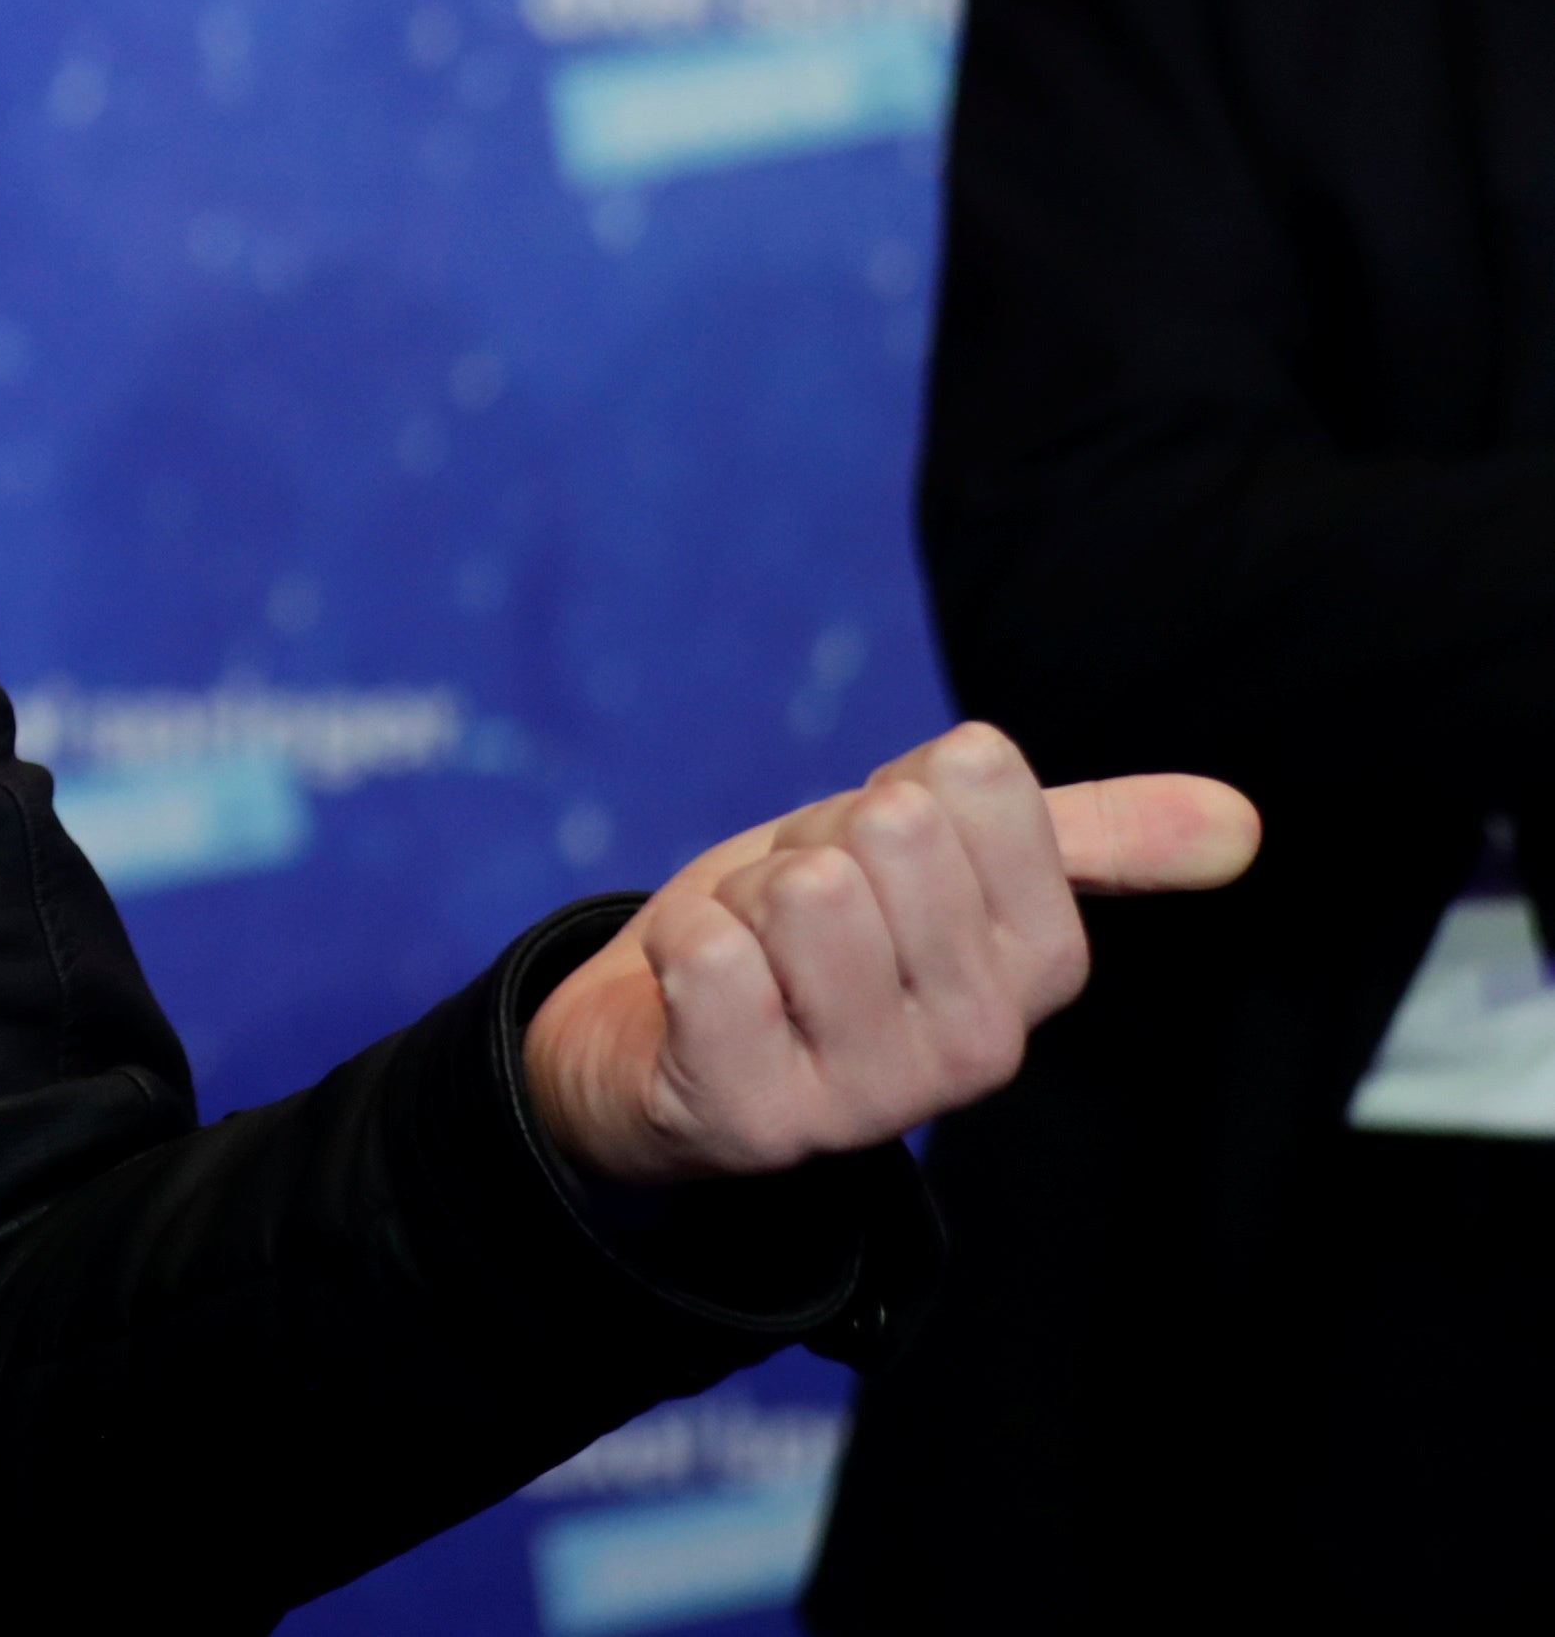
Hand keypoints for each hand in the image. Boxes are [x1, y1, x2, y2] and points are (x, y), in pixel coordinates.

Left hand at [522, 722, 1255, 1186]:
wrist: (655, 1042)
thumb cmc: (810, 935)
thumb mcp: (946, 863)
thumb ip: (1091, 839)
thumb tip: (1242, 824)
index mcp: (1041, 964)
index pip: (974, 778)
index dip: (895, 786)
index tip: (873, 856)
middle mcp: (982, 1042)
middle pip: (890, 829)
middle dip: (815, 846)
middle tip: (797, 915)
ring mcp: (876, 1095)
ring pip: (805, 892)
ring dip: (748, 901)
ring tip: (756, 958)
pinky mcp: (759, 1119)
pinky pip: (716, 959)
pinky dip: (682, 948)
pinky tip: (699, 996)